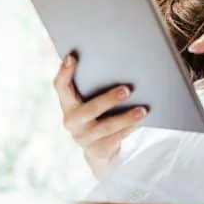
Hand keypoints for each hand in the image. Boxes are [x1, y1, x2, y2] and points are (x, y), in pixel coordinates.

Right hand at [53, 52, 146, 178]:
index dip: (64, 72)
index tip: (73, 57)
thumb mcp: (89, 97)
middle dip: (108, 100)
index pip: (60, 86)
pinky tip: (140, 122)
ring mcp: (83, 138)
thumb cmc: (97, 112)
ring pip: (106, 127)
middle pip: (88, 110)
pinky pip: (115, 140)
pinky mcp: (97, 151)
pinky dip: (129, 130)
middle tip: (127, 90)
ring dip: (125, 118)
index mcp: (67, 103)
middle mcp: (71, 121)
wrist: (99, 148)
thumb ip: (89, 79)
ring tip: (143, 110)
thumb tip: (96, 52)